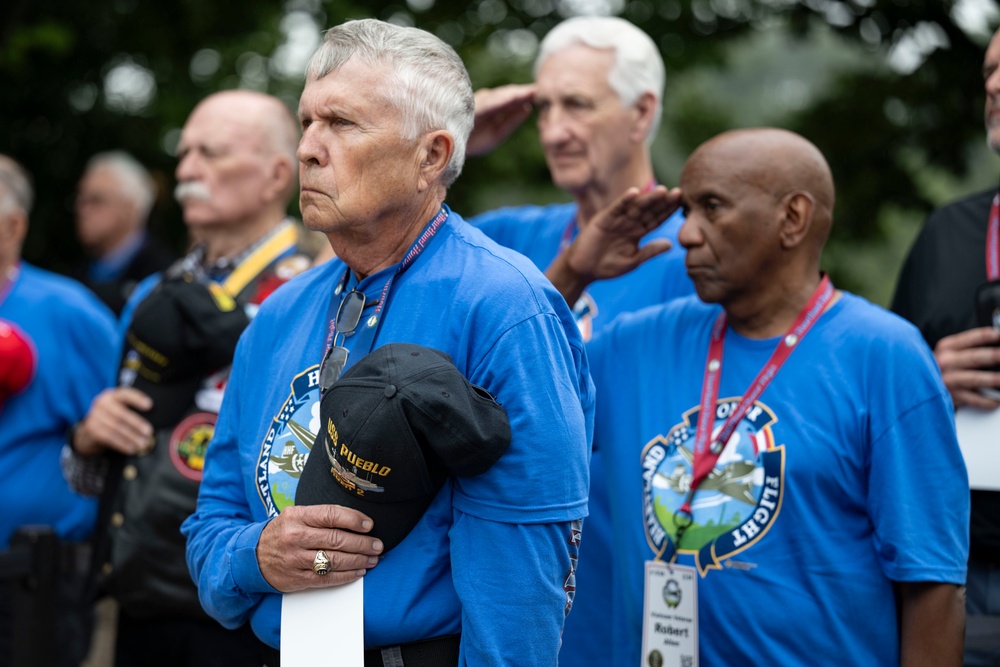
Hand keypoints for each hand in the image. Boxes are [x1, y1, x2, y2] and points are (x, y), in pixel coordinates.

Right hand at [73, 387, 154, 456]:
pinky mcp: (91, 430)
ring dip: (132, 437)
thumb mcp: (119, 410)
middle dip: (137, 423)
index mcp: (112, 395)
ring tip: (143, 443)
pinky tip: (132, 449)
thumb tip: (155, 418)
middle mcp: (102, 403)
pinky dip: (123, 444)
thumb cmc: (112, 420)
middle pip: (121, 413)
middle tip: (149, 431)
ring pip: (116, 427)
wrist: (89, 432)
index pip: (125, 394)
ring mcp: (94, 416)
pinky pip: (109, 437)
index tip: (150, 405)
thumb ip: (132, 410)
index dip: (137, 399)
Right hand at [257, 504, 382, 591]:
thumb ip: (320, 515)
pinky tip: (359, 571)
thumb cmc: (281, 532)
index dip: (354, 519)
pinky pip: (327, 578)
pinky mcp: (297, 578)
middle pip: (336, 539)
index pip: (331, 515)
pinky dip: (347, 576)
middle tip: (377, 545)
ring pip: (334, 560)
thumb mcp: (295, 516)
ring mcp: (295, 559)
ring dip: (358, 560)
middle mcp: (295, 537)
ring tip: (372, 559)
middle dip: (362, 543)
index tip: (369, 525)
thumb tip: (355, 519)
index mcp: (297, 516)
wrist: (252, 556)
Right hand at [467, 84, 535, 156]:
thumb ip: (511, 121)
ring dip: (516, 93)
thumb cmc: (472, 142)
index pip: (510, 99)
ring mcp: (477, 103)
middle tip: (540, 88)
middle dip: (522, 92)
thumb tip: (527, 108)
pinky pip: (489, 103)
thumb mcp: (497, 133)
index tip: (539, 91)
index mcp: (490, 106)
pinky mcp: (471, 109)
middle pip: (506, 95)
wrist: (449, 149)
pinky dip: (502, 100)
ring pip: (500, 96)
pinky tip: (514, 97)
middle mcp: (484, 101)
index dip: (524, 95)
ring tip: (531, 91)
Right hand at [546, 185, 680, 304]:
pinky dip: (624, 201)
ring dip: (648, 199)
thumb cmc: (607, 266)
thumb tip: (670, 244)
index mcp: (638, 232)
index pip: (656, 219)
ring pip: (636, 207)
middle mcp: (629, 223)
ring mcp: (617, 220)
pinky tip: (634, 193)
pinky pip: (616, 209)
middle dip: (663, 202)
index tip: (683, 204)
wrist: (584, 269)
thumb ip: (650, 251)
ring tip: (662, 191)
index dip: (669, 212)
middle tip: (678, 192)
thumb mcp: (633, 261)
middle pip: (649, 210)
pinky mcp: (603, 219)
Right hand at [933, 326, 999, 408]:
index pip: (970, 338)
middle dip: (994, 356)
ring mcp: (946, 379)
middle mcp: (945, 361)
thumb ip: (966, 349)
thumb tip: (993, 345)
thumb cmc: (936, 368)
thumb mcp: (946, 353)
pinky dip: (985, 401)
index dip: (986, 336)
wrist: (913, 387)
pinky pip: (971, 399)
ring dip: (992, 379)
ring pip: (973, 379)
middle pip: (974, 357)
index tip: (998, 335)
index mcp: (946, 347)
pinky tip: (995, 401)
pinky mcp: (947, 395)